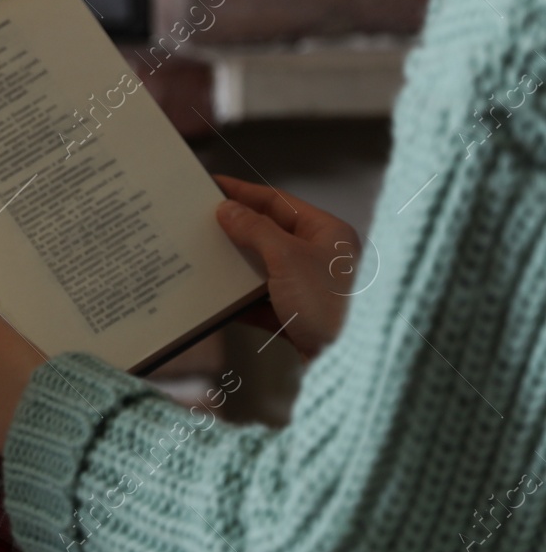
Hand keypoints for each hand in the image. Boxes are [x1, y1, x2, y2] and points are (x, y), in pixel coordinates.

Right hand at [215, 175, 355, 359]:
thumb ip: (254, 229)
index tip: (212, 184)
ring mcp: (311, 289)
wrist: (349, 366)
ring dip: (236, 265)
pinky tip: (219, 297)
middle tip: (201, 219)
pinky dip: (242, 299)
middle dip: (236, 229)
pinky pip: (264, 300)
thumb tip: (227, 209)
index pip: (278, 202)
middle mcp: (322, 257)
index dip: (243, 192)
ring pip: (264, 268)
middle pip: (270, 234)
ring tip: (204, 254)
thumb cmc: (328, 306)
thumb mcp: (287, 259)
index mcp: (328, 233)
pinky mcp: (300, 317)